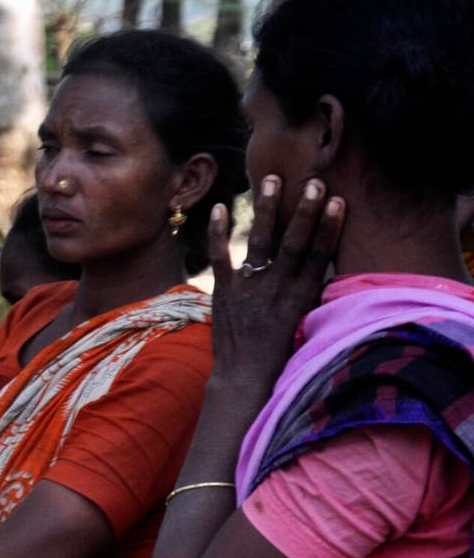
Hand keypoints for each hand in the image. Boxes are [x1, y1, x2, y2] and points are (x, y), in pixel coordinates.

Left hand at [206, 175, 345, 393]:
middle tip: (313, 182)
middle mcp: (277, 288)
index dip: (329, 227)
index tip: (339, 201)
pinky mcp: (224, 291)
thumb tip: (323, 256)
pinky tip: (218, 207)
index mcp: (301, 296)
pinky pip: (219, 257)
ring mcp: (249, 288)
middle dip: (304, 212)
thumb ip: (311, 287)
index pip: (319, 255)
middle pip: (293, 243)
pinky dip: (218, 232)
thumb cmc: (280, 349)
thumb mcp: (305, 318)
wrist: (245, 377)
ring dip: (266, 210)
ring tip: (272, 180)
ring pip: (260, 242)